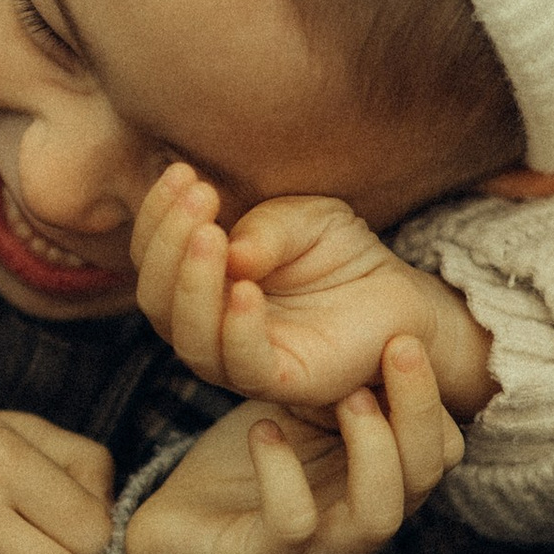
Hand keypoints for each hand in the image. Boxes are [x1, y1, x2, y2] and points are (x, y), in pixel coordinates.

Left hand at [122, 337, 464, 553]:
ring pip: (379, 515)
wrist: (173, 533)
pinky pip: (293, 525)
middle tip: (399, 345)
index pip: (443, 448)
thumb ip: (341, 380)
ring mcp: (316, 548)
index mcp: (378, 480)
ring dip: (374, 450)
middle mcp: (360, 518)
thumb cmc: (246, 464)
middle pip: (426, 476)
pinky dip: (282, 475)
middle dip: (420, 409)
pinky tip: (264, 429)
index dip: (433, 396)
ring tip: (348, 395)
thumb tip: (380, 314)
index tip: (404, 336)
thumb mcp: (301, 410)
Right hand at [130, 165, 497, 418]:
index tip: (181, 173)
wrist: (398, 295)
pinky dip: (237, 327)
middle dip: (169, 243)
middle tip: (200, 195)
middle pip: (158, 298)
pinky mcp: (280, 381)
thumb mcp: (302, 221)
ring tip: (211, 234)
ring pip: (188, 336)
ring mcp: (238, 359)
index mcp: (200, 286)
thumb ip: (266, 230)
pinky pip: (242, 363)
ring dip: (192, 282)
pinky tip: (245, 287)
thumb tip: (230, 251)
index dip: (158, 216)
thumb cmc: (338, 255)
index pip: (155, 257)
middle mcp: (208, 327)